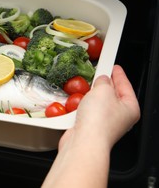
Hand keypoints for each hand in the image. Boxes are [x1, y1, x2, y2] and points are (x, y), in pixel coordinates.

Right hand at [42, 65, 139, 187]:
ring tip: (84, 88)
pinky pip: (86, 112)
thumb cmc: (98, 120)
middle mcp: (119, 118)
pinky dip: (81, 106)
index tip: (113, 66)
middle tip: (97, 74)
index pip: (126, 86)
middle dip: (103, 85)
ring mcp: (104, 124)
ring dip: (89, 96)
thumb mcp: (103, 90)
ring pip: (97, 104)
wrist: (83, 141)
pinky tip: (76, 102)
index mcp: (130, 108)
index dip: (119, 74)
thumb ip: (103, 81)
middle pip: (111, 95)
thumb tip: (102, 79)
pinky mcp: (89, 128)